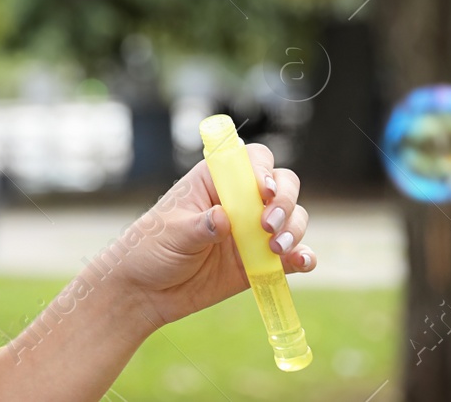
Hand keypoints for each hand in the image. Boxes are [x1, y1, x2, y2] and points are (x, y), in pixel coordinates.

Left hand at [95, 142, 317, 328]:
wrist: (147, 291)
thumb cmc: (152, 249)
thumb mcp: (171, 234)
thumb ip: (200, 226)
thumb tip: (223, 218)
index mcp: (213, 182)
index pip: (250, 160)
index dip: (263, 170)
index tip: (263, 192)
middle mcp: (238, 201)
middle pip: (282, 184)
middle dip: (284, 201)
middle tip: (268, 225)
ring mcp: (252, 231)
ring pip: (293, 218)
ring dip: (294, 229)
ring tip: (275, 249)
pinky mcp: (261, 260)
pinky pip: (293, 255)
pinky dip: (303, 256)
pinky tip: (301, 263)